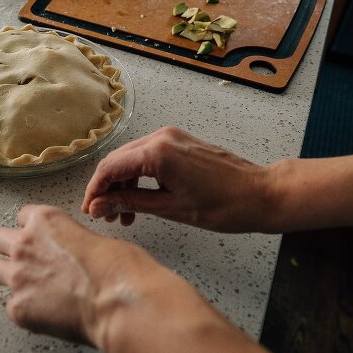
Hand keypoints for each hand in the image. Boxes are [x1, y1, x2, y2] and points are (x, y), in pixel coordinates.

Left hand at [0, 205, 175, 351]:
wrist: (119, 303)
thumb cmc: (119, 270)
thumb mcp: (94, 237)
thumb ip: (69, 240)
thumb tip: (69, 254)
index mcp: (45, 220)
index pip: (22, 216)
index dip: (33, 230)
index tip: (40, 240)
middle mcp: (24, 244)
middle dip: (12, 250)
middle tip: (30, 263)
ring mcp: (17, 277)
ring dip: (12, 277)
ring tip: (35, 289)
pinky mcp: (18, 308)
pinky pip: (12, 306)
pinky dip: (27, 310)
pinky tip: (47, 313)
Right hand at [83, 126, 273, 232]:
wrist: (263, 194)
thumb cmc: (225, 205)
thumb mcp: (171, 208)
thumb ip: (130, 204)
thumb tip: (99, 206)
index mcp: (157, 152)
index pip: (110, 168)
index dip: (95, 190)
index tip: (90, 210)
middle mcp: (161, 137)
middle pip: (118, 161)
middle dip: (107, 188)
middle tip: (105, 215)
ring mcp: (172, 137)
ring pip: (131, 159)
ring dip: (123, 185)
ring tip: (124, 215)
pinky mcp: (180, 143)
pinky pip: (148, 157)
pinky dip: (139, 178)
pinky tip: (141, 201)